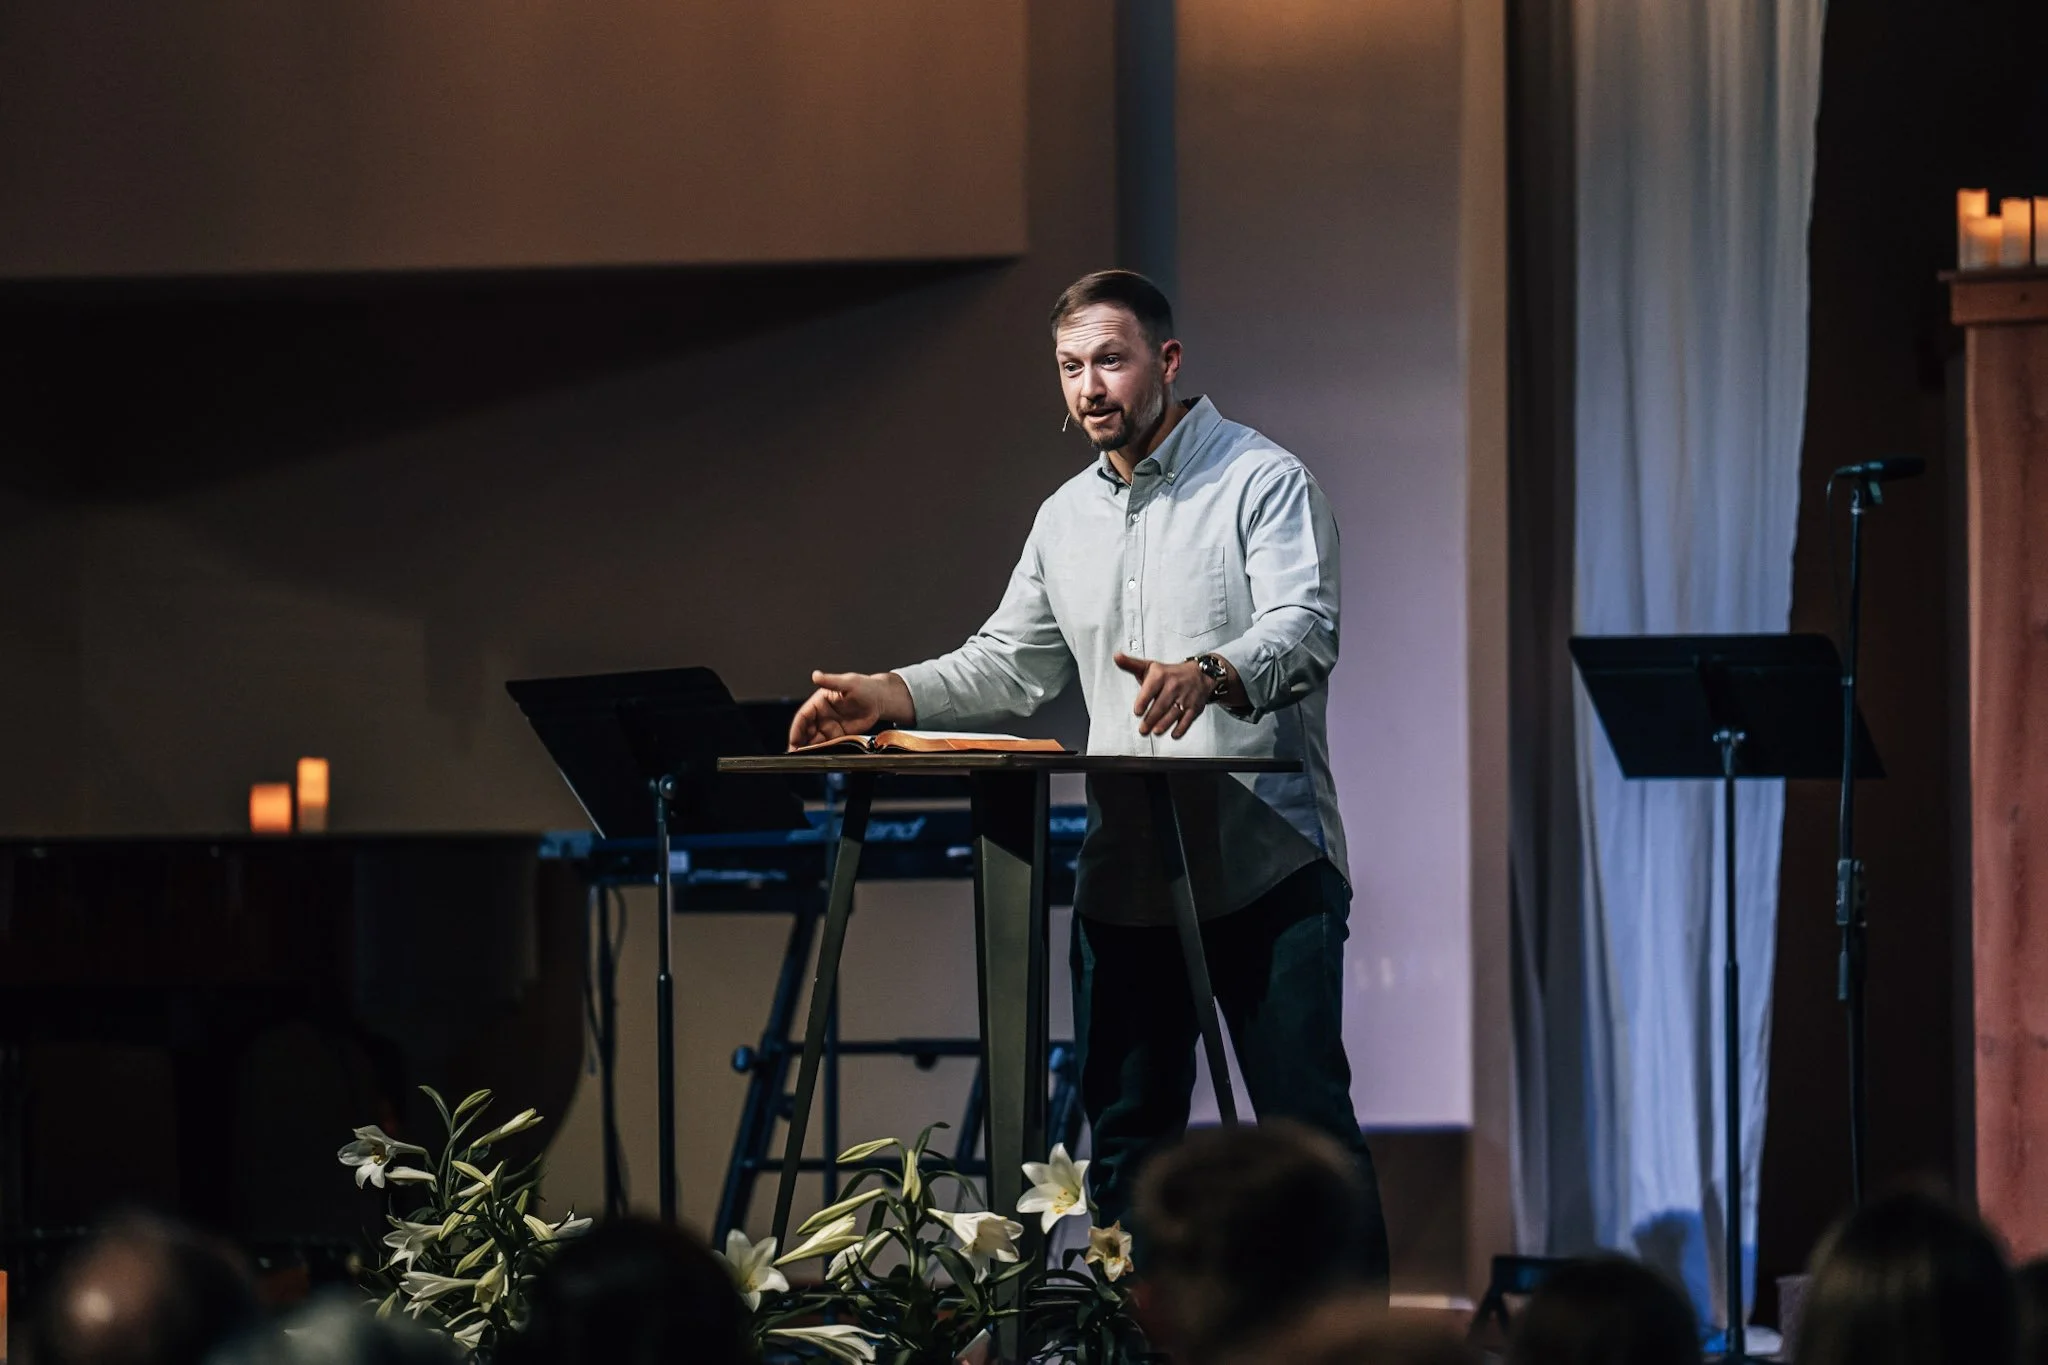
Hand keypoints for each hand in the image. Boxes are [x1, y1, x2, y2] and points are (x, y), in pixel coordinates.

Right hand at [788, 671, 913, 747]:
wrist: (880, 699)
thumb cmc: (864, 686)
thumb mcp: (848, 683)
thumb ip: (831, 681)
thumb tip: (815, 675)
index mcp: (819, 702)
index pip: (803, 716)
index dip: (796, 729)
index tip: (793, 741)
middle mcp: (822, 715)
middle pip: (806, 731)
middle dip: (799, 743)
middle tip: (796, 755)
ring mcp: (830, 726)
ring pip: (815, 740)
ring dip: (809, 749)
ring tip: (806, 760)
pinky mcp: (839, 735)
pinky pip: (828, 745)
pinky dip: (822, 752)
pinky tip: (820, 758)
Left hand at [1114, 652, 1210, 738]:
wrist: (1200, 674)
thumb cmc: (1170, 673)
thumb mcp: (1150, 666)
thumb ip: (1131, 664)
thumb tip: (1116, 657)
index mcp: (1161, 675)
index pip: (1151, 689)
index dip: (1143, 701)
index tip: (1137, 711)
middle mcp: (1174, 686)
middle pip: (1161, 705)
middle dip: (1151, 719)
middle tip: (1143, 729)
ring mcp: (1185, 697)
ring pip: (1174, 713)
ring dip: (1164, 725)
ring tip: (1155, 732)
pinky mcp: (1194, 708)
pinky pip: (1188, 720)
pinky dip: (1181, 728)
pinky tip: (1173, 734)